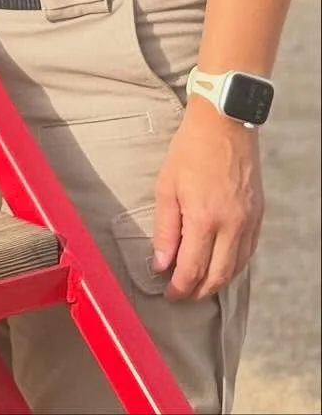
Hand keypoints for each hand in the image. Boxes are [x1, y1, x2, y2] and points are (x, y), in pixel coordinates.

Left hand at [151, 98, 263, 299]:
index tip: (168, 294)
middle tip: (182, 294)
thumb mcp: (166, 186)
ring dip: (217, 282)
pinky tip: (220, 265)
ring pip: (236, 268)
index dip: (179, 287)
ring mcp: (249, 222)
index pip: (193, 269)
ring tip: (198, 284)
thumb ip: (165, 229)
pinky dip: (233, 265)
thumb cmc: (190, 150)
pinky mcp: (258, 215)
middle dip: (198, 291)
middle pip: (217, 276)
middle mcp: (232, 225)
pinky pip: (248, 252)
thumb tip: (160, 263)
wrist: (224, 123)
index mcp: (205, 218)